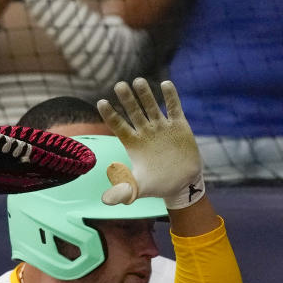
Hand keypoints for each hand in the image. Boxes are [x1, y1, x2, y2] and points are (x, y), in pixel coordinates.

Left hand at [96, 78, 204, 209]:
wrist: (182, 184)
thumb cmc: (157, 185)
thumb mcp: (138, 189)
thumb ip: (122, 191)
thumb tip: (105, 201)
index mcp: (133, 144)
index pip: (118, 126)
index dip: (110, 115)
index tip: (101, 102)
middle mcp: (145, 132)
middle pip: (133, 112)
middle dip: (126, 99)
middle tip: (118, 85)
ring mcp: (162, 128)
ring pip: (151, 107)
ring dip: (145, 94)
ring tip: (138, 80)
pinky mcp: (179, 127)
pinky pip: (174, 109)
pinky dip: (171, 97)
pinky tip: (166, 84)